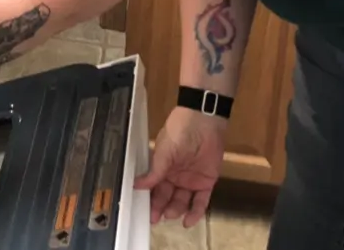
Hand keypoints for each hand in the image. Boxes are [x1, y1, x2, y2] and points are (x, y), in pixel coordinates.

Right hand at [135, 106, 225, 226]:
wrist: (204, 123)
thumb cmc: (180, 132)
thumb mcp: (163, 152)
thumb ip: (154, 171)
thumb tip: (137, 185)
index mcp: (162, 167)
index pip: (154, 188)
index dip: (150, 200)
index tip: (145, 212)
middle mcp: (175, 176)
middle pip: (167, 197)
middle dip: (161, 208)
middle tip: (156, 218)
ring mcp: (191, 180)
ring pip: (182, 201)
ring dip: (176, 210)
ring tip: (171, 215)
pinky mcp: (206, 182)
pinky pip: (200, 201)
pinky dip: (195, 212)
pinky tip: (189, 221)